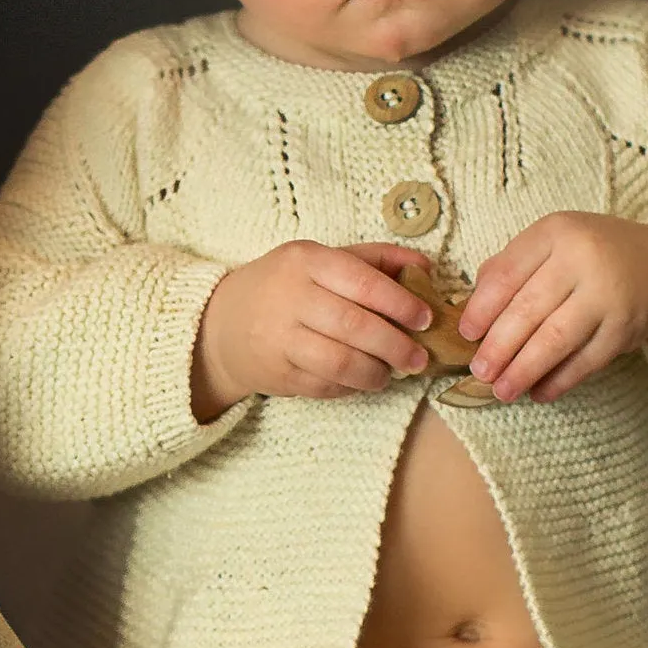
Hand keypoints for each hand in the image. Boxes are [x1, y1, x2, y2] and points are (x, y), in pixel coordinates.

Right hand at [193, 241, 434, 420]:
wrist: (221, 323)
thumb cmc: (284, 287)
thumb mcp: (321, 260)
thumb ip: (374, 260)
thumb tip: (426, 267)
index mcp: (306, 261)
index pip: (363, 282)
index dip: (401, 303)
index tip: (424, 319)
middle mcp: (290, 297)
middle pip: (355, 326)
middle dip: (396, 346)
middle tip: (418, 357)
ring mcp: (280, 338)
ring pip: (341, 362)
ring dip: (376, 372)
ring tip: (391, 373)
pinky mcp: (277, 373)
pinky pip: (325, 386)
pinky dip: (352, 387)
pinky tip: (362, 381)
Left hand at [458, 214, 647, 403]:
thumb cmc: (589, 255)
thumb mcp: (551, 243)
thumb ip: (511, 266)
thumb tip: (472, 310)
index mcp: (556, 232)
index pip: (507, 274)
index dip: (482, 309)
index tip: (466, 334)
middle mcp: (583, 259)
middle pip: (528, 310)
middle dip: (499, 347)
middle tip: (480, 372)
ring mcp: (608, 294)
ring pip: (556, 339)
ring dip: (524, 370)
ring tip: (502, 390)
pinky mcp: (626, 328)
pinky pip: (586, 360)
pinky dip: (560, 380)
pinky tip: (539, 393)